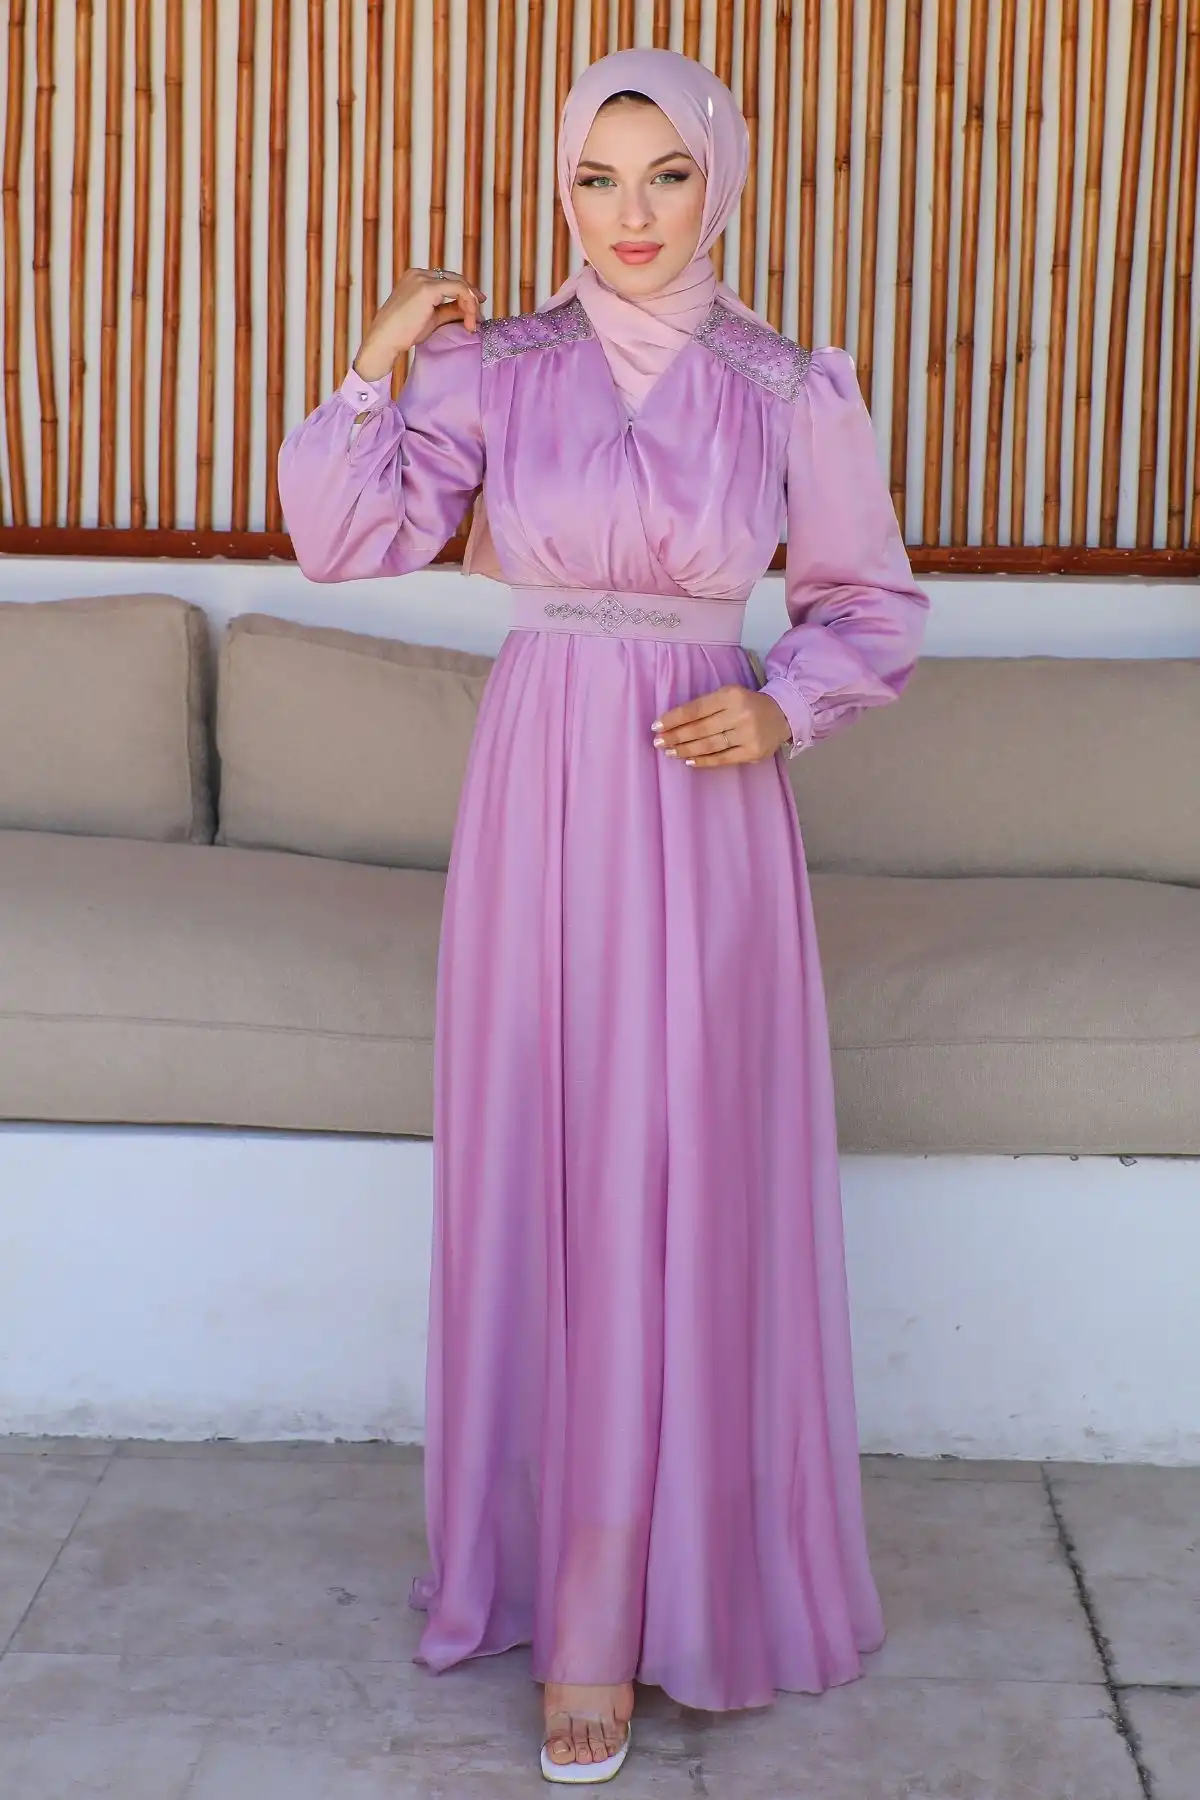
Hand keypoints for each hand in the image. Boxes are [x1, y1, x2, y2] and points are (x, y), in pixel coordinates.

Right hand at [352, 268, 486, 380]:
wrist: (385, 339)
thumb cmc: (403, 332)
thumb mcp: (432, 318)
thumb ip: (449, 311)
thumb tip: (468, 311)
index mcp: (416, 278)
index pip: (447, 280)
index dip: (464, 293)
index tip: (475, 309)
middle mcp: (419, 273)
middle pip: (455, 279)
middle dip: (471, 296)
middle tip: (479, 316)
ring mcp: (423, 278)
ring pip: (459, 284)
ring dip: (471, 304)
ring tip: (472, 324)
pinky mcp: (428, 288)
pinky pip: (459, 289)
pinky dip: (468, 304)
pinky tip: (470, 320)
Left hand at [651, 684, 792, 767]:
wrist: (782, 714)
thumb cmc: (747, 705)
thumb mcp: (729, 695)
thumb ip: (706, 706)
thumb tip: (674, 723)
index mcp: (731, 695)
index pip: (697, 709)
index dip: (675, 718)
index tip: (656, 726)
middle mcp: (740, 714)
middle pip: (701, 728)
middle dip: (676, 736)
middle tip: (659, 742)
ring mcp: (748, 735)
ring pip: (710, 745)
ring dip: (686, 749)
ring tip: (670, 752)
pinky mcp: (753, 752)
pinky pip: (723, 759)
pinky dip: (704, 761)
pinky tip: (689, 761)